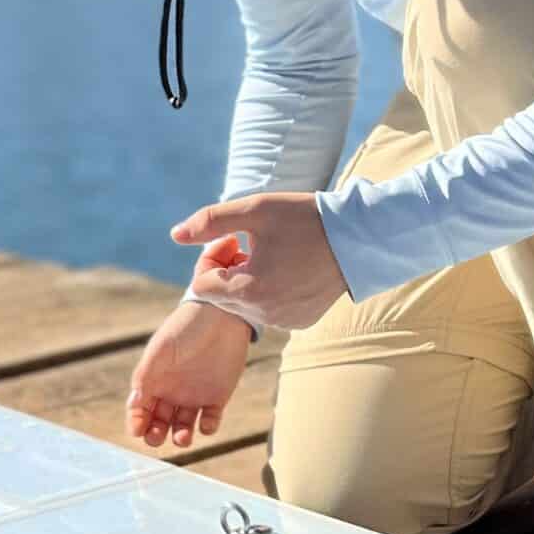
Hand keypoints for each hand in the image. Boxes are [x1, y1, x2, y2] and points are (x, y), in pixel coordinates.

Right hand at [125, 298, 252, 449]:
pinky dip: (208, 427)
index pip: (140, 410)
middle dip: (155, 434)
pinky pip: (210, 420)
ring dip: (180, 437)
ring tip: (182, 437)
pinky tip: (206, 423)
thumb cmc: (184, 329)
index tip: (137, 430)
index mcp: (153, 381)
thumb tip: (134, 405)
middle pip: (159, 423)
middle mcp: (171, 392)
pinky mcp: (217, 397)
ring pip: (183, 427)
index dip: (136, 422)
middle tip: (156, 436)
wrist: (221, 315)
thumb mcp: (160, 351)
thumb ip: (145, 377)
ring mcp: (194, 396)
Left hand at [173, 192, 346, 332]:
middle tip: (254, 245)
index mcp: (248, 289)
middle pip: (223, 297)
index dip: (211, 260)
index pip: (201, 285)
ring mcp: (284, 322)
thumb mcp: (255, 210)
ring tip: (274, 256)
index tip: (234, 240)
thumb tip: (174, 235)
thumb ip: (210, 222)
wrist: (358, 238)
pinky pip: (272, 312)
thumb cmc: (304, 218)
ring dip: (250, 283)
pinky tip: (290, 271)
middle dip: (228, 272)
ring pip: (247, 305)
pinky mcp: (301, 323)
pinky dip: (272, 295)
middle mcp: (264, 313)